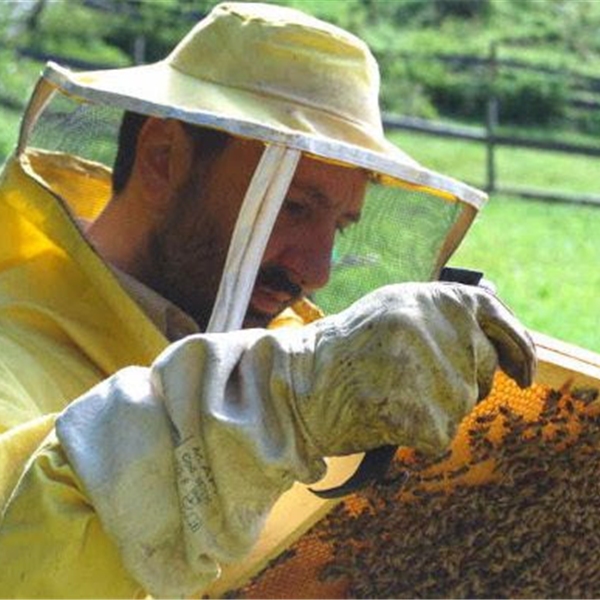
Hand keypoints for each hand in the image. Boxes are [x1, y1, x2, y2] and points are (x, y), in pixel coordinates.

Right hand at [293, 282, 535, 456]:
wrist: (302, 382)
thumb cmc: (346, 345)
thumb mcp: (396, 307)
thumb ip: (445, 312)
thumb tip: (495, 323)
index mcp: (442, 299)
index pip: (501, 322)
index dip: (519, 350)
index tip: (524, 373)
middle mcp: (450, 333)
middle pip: (483, 372)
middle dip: (461, 381)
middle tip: (412, 381)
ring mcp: (444, 377)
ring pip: (461, 406)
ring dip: (433, 407)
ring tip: (388, 392)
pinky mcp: (432, 420)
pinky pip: (440, 435)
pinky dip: (415, 433)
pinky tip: (384, 416)